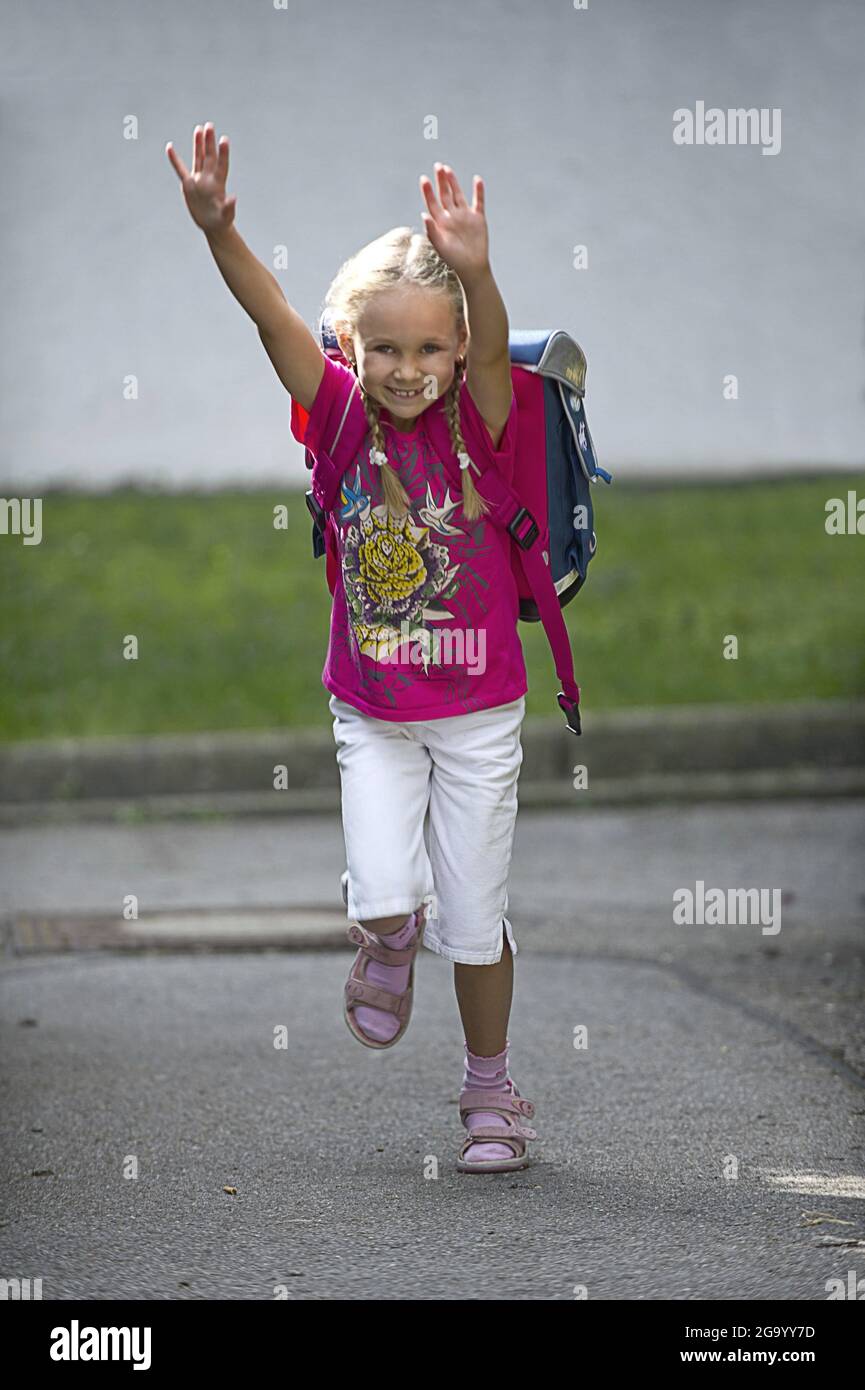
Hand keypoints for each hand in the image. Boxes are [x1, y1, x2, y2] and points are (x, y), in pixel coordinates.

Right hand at [166, 122, 236, 234]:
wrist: (212, 225)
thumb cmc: (221, 221)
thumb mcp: (226, 217)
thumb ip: (229, 208)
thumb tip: (233, 198)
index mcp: (218, 184)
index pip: (221, 165)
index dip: (223, 153)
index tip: (224, 140)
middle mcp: (209, 179)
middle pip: (209, 157)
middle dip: (209, 142)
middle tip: (210, 126)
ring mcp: (198, 179)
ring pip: (198, 158)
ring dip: (198, 144)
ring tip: (199, 129)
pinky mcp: (188, 184)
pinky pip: (180, 169)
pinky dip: (174, 159)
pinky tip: (169, 147)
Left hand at [419, 163, 489, 283]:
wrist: (472, 268)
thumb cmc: (454, 260)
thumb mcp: (440, 246)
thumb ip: (432, 231)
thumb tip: (424, 214)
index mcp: (440, 223)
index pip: (432, 203)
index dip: (428, 191)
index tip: (424, 179)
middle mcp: (452, 217)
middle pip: (444, 194)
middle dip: (441, 181)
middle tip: (437, 166)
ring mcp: (465, 216)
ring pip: (458, 195)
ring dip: (454, 182)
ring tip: (448, 169)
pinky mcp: (478, 218)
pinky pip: (479, 201)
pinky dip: (479, 191)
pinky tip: (477, 180)